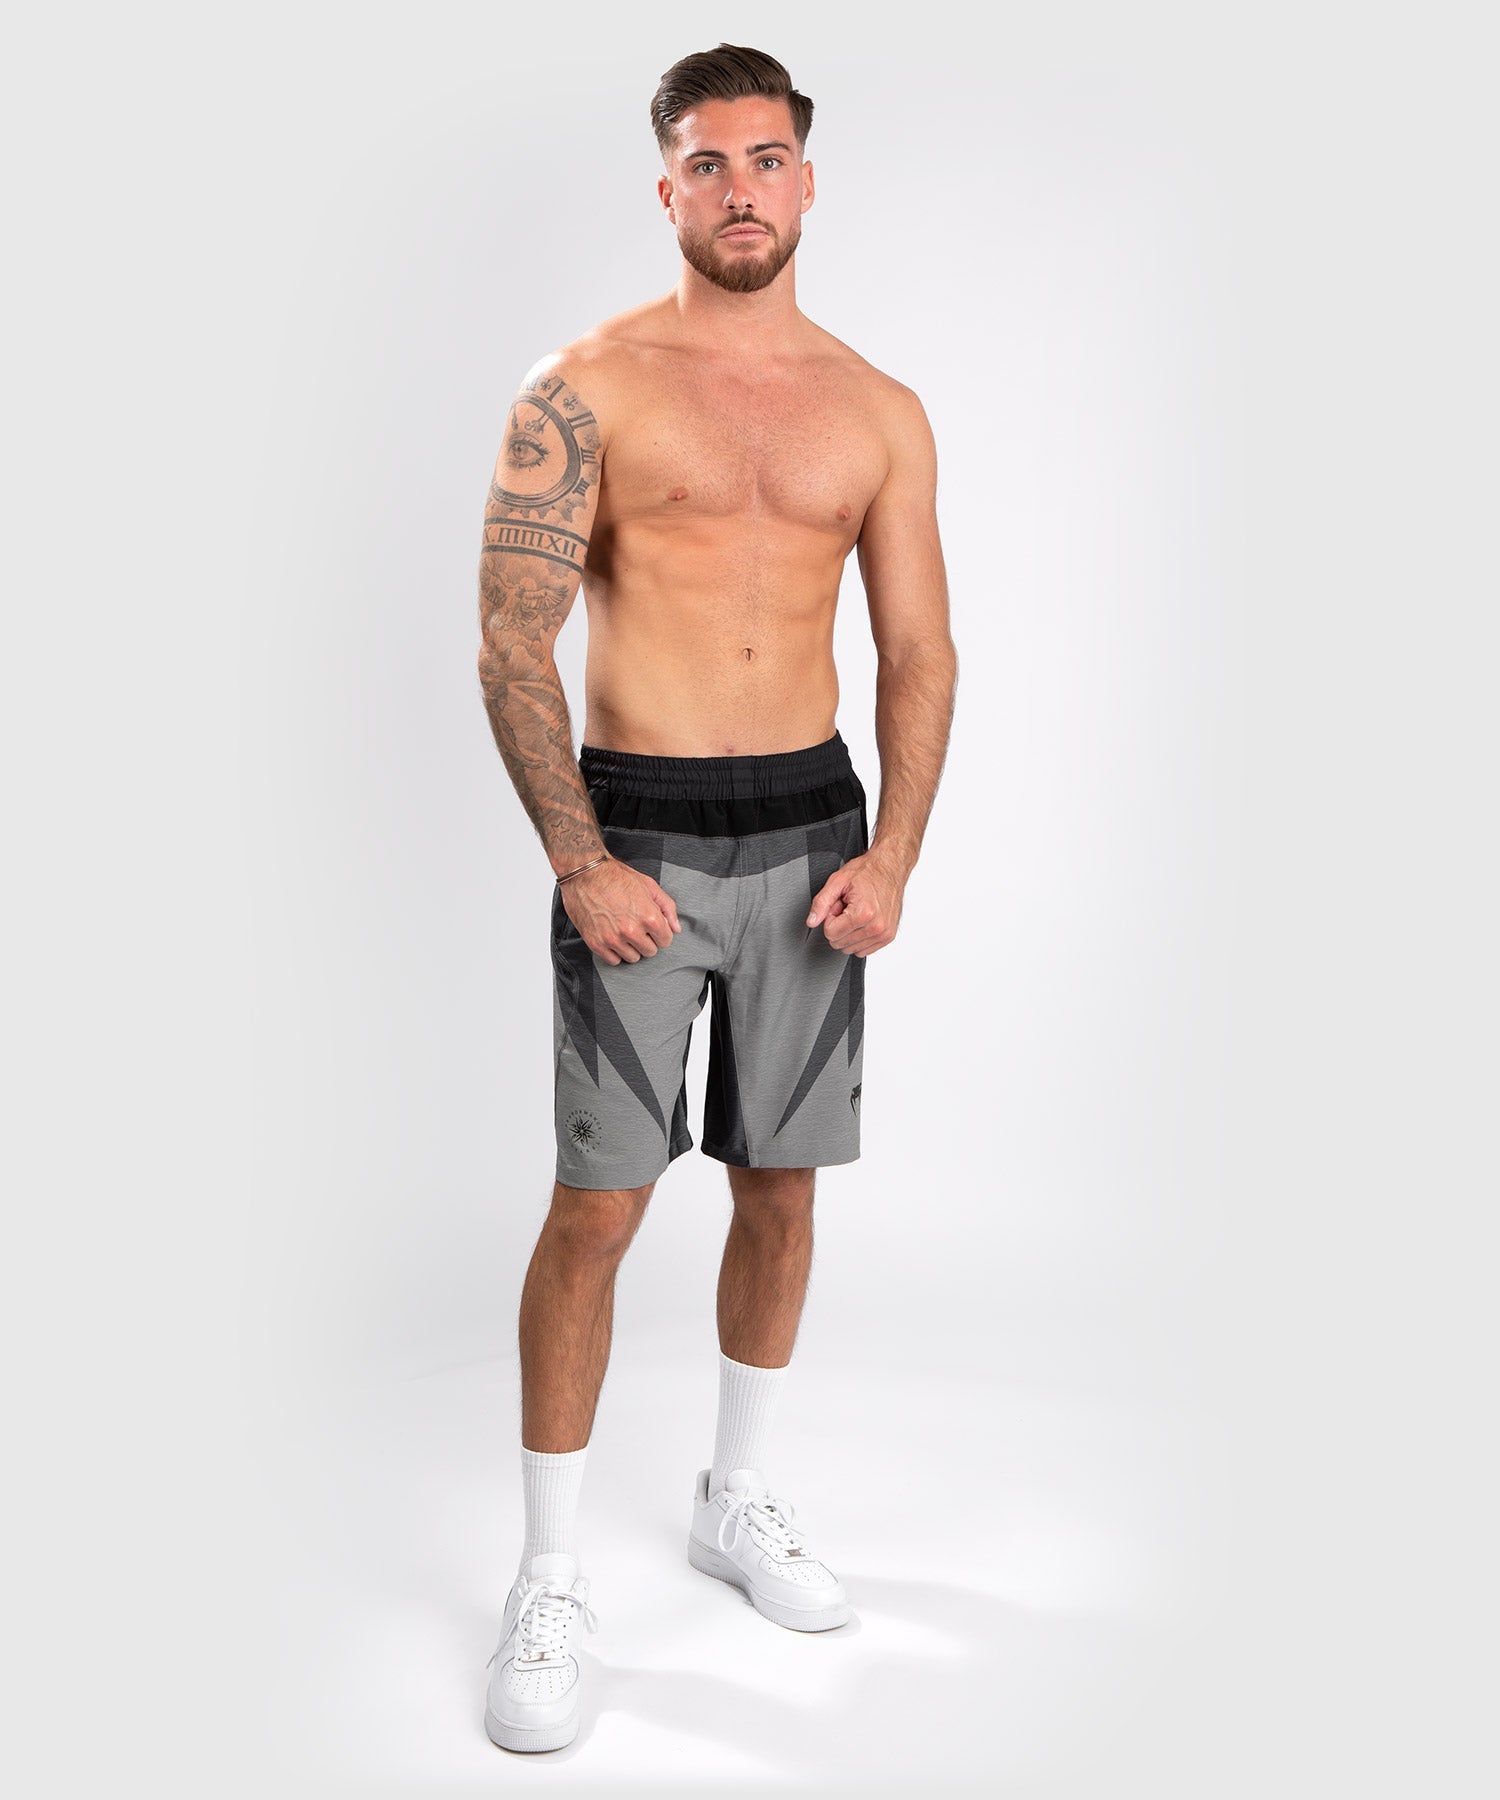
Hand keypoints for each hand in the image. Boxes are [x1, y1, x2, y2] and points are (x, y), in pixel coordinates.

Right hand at [561, 856, 681, 965]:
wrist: (585, 874)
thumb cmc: (616, 877)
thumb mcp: (649, 886)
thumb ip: (667, 908)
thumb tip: (676, 928)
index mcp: (648, 916)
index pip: (665, 941)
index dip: (661, 933)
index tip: (653, 927)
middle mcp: (631, 931)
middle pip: (650, 951)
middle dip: (647, 940)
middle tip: (638, 927)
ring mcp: (613, 939)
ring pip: (633, 958)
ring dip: (631, 948)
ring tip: (624, 931)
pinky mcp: (596, 943)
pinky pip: (613, 961)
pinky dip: (615, 952)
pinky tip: (613, 938)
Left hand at [806, 847, 907, 956]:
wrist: (890, 867)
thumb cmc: (867, 871)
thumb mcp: (837, 881)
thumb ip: (821, 903)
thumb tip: (812, 921)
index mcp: (863, 914)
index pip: (831, 934)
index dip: (831, 917)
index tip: (839, 905)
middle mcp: (876, 927)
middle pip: (840, 943)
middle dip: (839, 926)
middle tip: (848, 907)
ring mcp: (884, 933)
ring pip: (851, 949)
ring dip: (849, 932)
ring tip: (856, 912)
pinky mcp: (888, 937)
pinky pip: (864, 950)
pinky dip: (859, 937)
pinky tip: (864, 920)